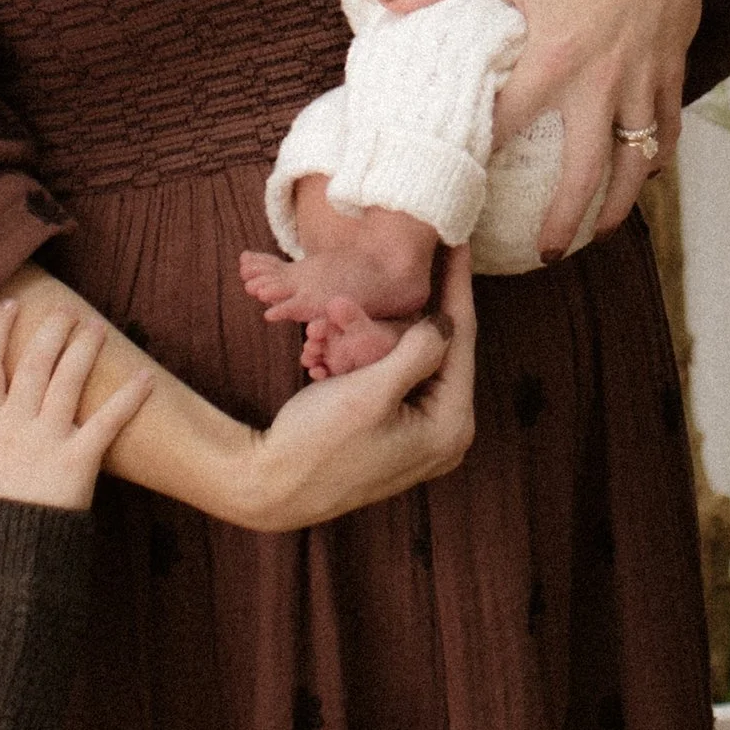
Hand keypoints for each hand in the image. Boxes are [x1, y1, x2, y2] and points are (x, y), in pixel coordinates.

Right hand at [0, 297, 147, 510]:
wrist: (15, 550)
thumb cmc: (3, 503)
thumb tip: (4, 389)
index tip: (10, 305)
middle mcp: (15, 425)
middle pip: (32, 363)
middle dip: (52, 331)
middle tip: (68, 311)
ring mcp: (46, 441)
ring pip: (67, 380)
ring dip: (84, 349)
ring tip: (98, 327)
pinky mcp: (77, 460)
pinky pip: (107, 421)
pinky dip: (128, 397)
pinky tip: (145, 377)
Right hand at [242, 247, 476, 529]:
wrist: (270, 486)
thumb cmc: (318, 443)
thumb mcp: (371, 391)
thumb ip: (417, 352)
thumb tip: (447, 320)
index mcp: (450, 425)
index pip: (460, 341)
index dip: (458, 288)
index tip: (460, 243)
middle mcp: (445, 434)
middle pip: (440, 351)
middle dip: (414, 309)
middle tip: (422, 259)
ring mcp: (420, 435)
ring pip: (412, 362)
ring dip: (385, 330)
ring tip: (365, 298)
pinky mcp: (395, 432)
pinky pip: (391, 379)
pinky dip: (371, 354)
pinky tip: (348, 329)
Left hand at [377, 0, 725, 253]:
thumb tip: (386, 0)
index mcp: (556, 57)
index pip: (511, 124)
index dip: (484, 158)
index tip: (462, 189)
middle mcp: (603, 82)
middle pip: (586, 171)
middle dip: (564, 220)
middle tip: (544, 253)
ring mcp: (643, 81)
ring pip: (635, 163)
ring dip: (617, 204)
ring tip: (598, 233)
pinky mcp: (673, 70)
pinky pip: (667, 129)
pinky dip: (656, 157)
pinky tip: (645, 174)